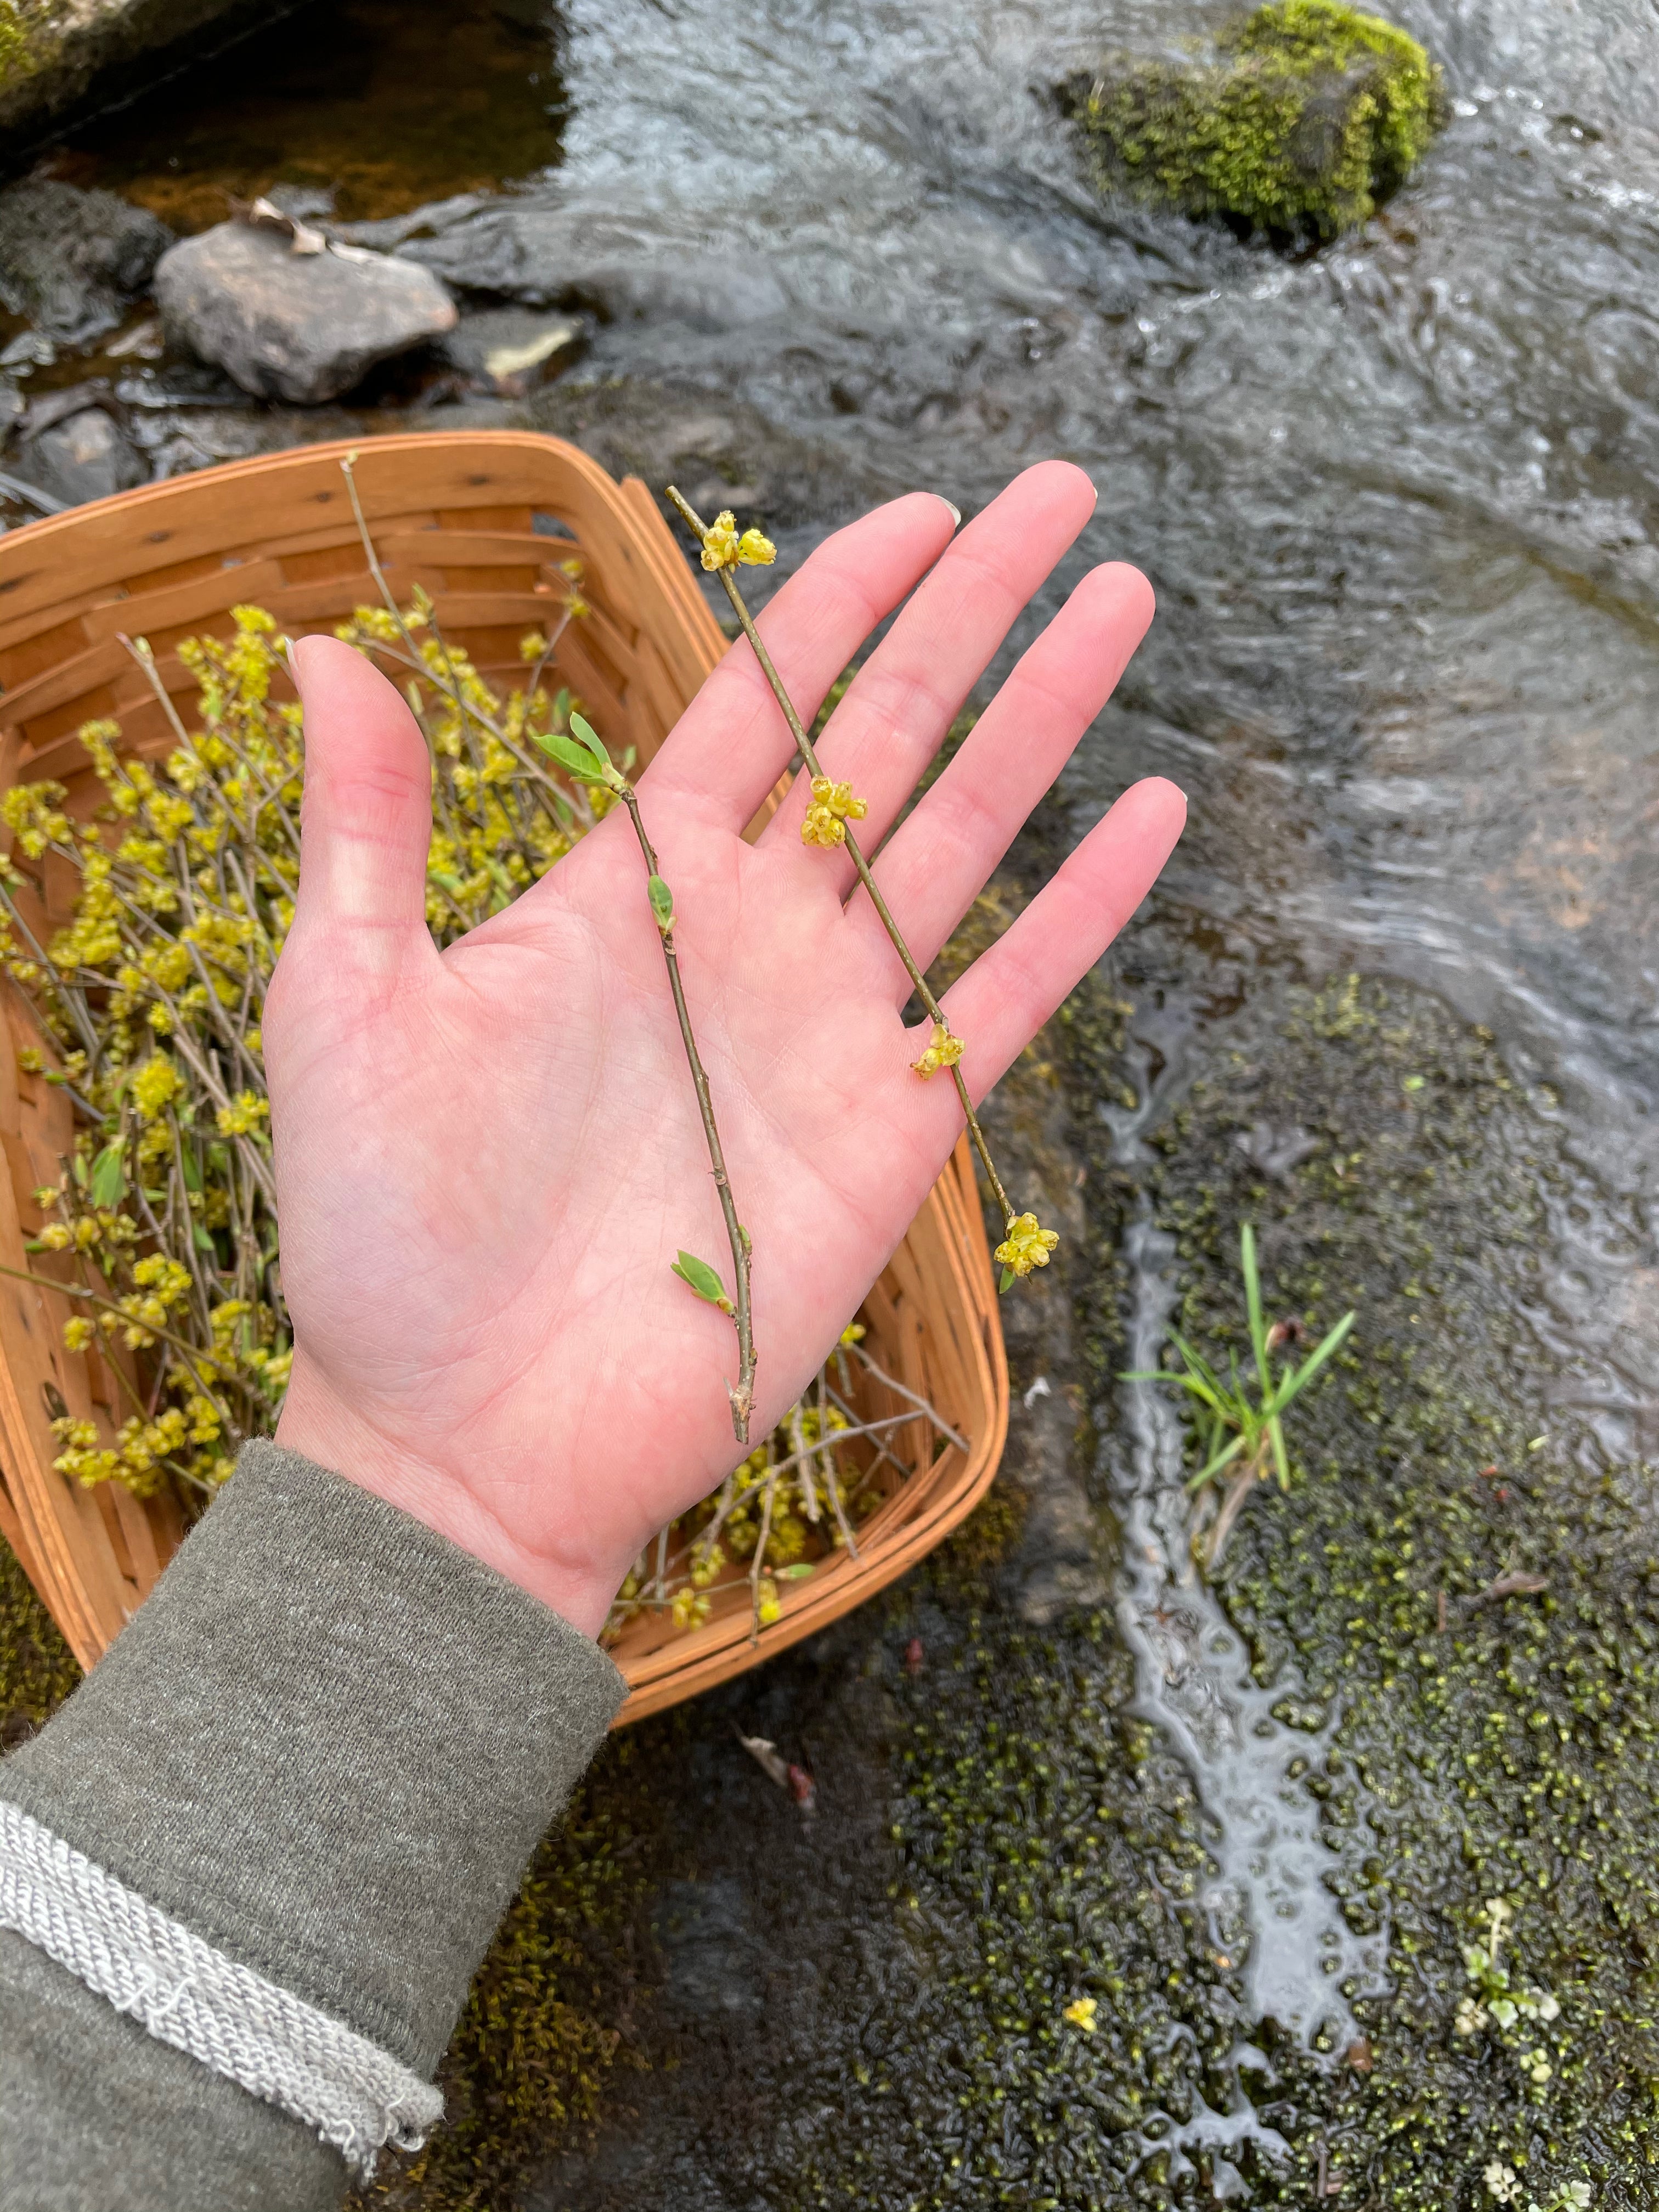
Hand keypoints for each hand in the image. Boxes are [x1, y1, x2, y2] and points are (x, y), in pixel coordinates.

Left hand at [265, 462, 1183, 1634]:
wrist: (465, 1435)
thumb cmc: (381, 1237)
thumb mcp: (342, 1007)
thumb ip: (365, 829)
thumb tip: (326, 645)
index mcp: (625, 891)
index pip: (756, 707)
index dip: (839, 605)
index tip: (920, 509)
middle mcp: (745, 942)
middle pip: (885, 740)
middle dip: (973, 615)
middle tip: (1062, 497)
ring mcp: (828, 1035)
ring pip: (964, 839)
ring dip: (1046, 720)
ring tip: (1122, 602)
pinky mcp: (892, 1138)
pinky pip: (1006, 999)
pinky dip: (1080, 914)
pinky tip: (1151, 815)